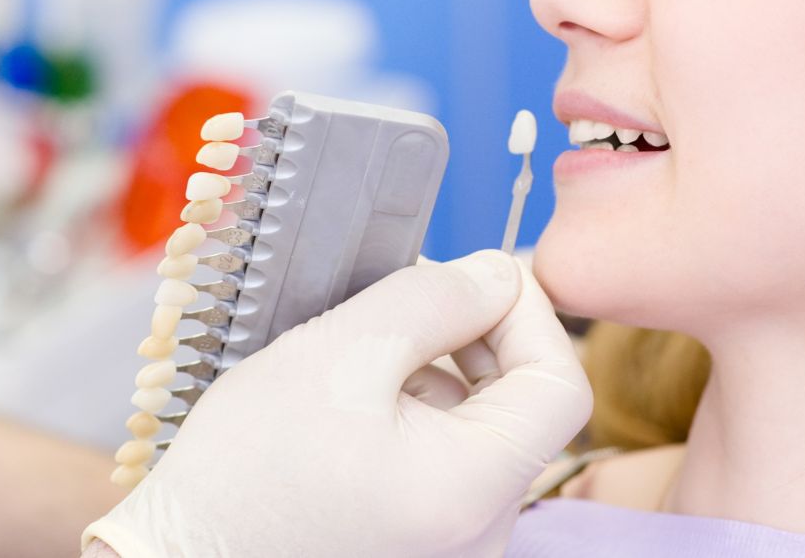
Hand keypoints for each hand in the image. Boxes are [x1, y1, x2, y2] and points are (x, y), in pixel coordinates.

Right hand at [81, 250, 591, 556]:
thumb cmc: (243, 473)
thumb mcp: (339, 354)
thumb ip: (433, 300)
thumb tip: (498, 274)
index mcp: (475, 490)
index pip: (560, 384)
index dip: (526, 314)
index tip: (466, 280)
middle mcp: (482, 533)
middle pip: (522, 404)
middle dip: (473, 334)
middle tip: (403, 299)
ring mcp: (455, 545)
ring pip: (481, 426)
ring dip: (438, 371)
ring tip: (362, 355)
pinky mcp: (423, 543)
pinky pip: (449, 459)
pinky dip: (415, 413)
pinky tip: (353, 403)